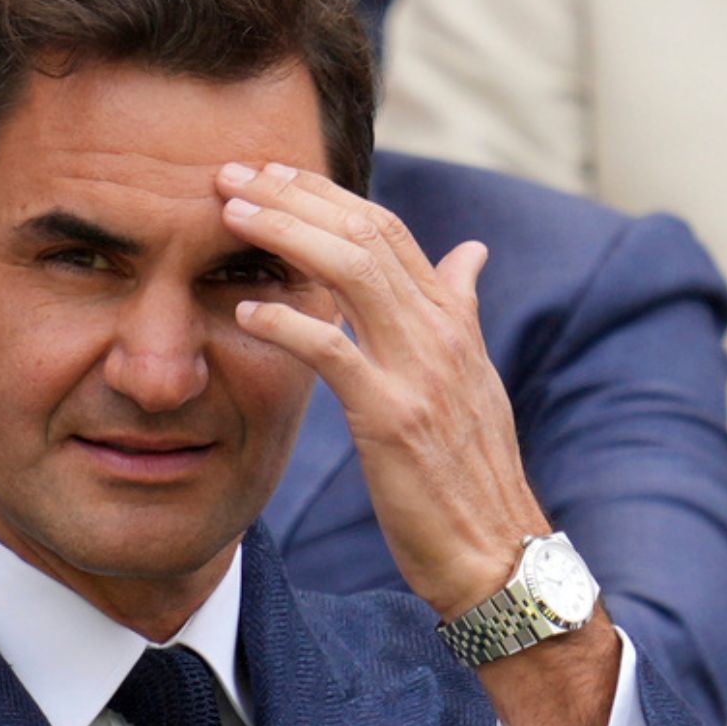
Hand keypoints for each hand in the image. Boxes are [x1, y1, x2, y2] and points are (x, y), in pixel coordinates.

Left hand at [217, 161, 544, 618]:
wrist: (497, 552)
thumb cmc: (473, 472)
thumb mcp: (473, 380)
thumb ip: (460, 309)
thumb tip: (471, 251)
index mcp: (452, 321)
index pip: (387, 229)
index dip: (326, 195)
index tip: (272, 173)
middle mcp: (440, 334)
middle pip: (363, 233)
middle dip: (293, 195)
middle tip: (231, 173)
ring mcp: (419, 372)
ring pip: (351, 271)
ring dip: (284, 233)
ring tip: (229, 215)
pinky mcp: (392, 418)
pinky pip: (333, 353)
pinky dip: (287, 322)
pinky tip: (248, 308)